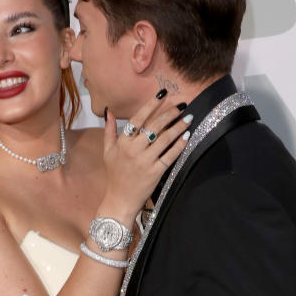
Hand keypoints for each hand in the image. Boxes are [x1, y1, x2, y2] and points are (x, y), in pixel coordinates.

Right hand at [100, 94, 191, 222]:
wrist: (119, 200)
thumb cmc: (114, 175)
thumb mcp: (107, 152)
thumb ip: (109, 130)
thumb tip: (109, 111)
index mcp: (122, 143)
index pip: (138, 118)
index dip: (151, 105)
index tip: (162, 94)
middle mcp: (134, 150)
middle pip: (154, 126)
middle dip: (169, 113)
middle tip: (181, 104)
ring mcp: (145, 161)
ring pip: (164, 139)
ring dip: (178, 127)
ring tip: (188, 117)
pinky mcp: (155, 173)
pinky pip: (170, 156)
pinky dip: (179, 145)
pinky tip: (187, 136)